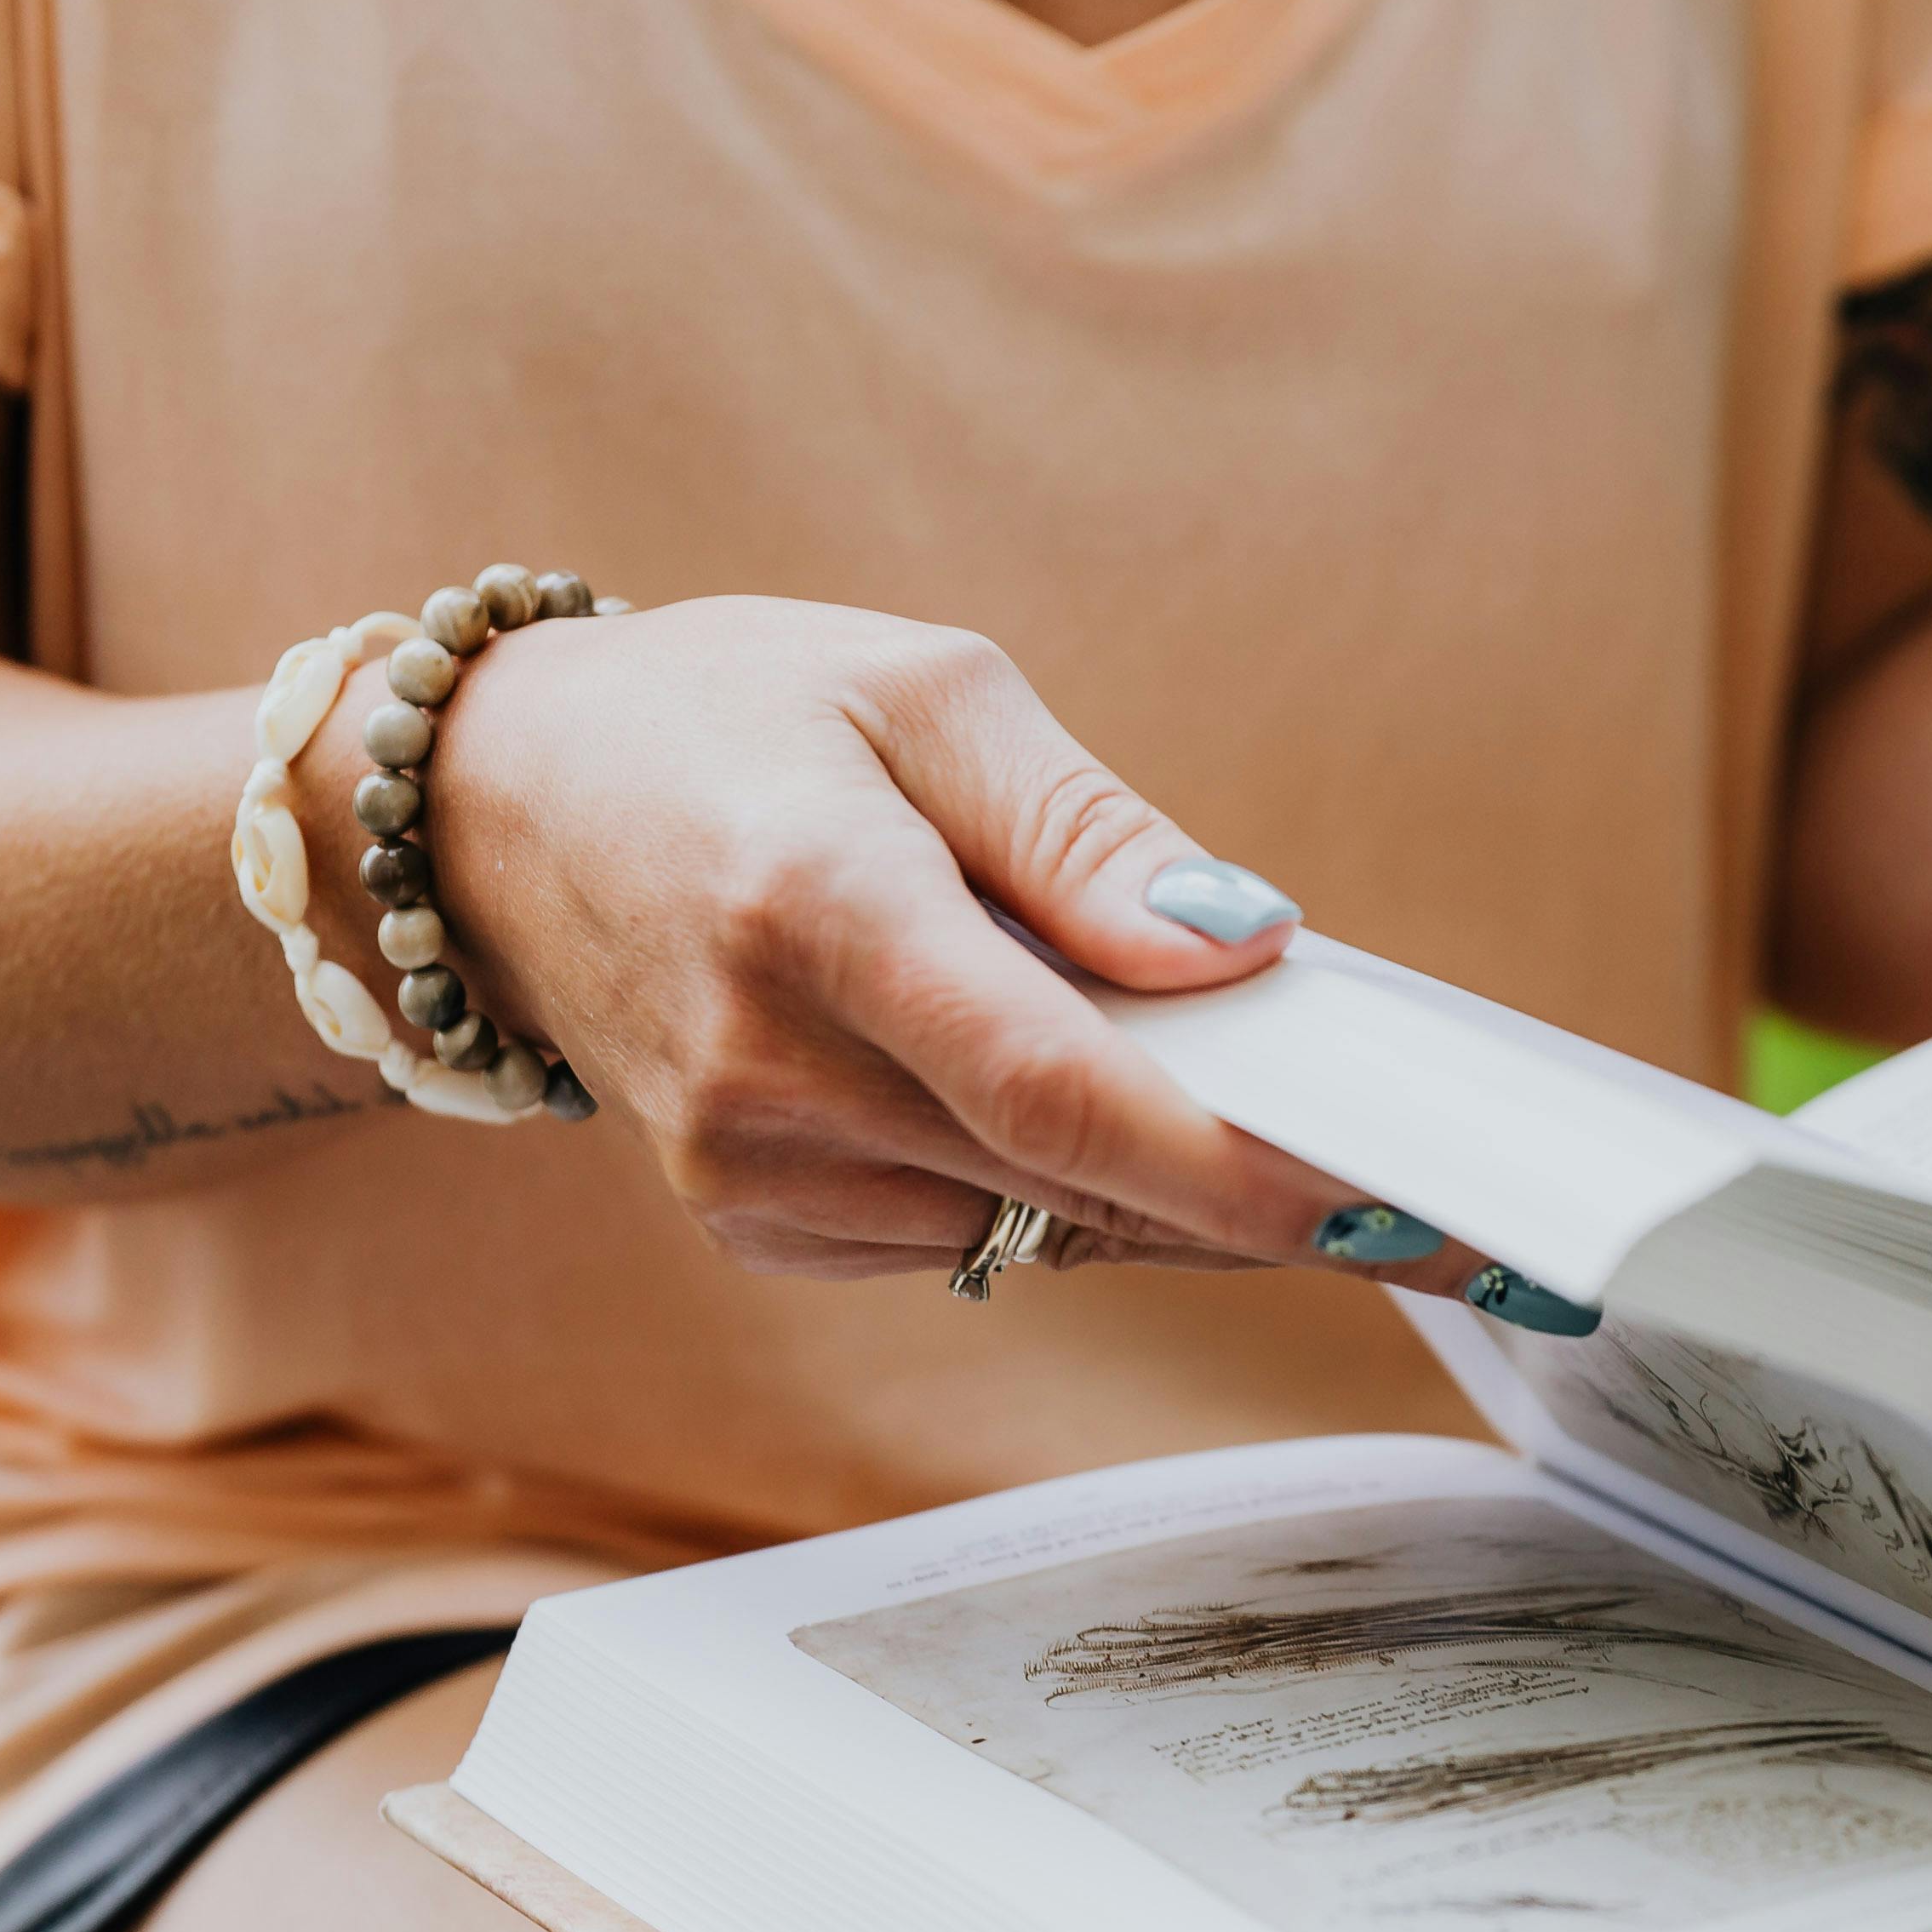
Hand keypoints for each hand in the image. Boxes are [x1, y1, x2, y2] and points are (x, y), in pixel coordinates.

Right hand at [306, 594, 1466, 1286]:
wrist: (491, 812)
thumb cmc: (723, 719)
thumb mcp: (924, 692)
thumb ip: (1091, 836)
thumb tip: (1245, 947)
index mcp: (816, 911)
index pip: (1066, 1095)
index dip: (1244, 1169)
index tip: (1397, 1204)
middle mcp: (765, 1072)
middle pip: (1079, 1186)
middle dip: (1269, 1197)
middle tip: (1440, 1197)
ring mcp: (744, 1171)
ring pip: (1040, 1229)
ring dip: (1172, 1189)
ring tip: (1268, 1118)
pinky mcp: (750, 1224)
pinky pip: (970, 1239)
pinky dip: (1065, 1193)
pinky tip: (1094, 1117)